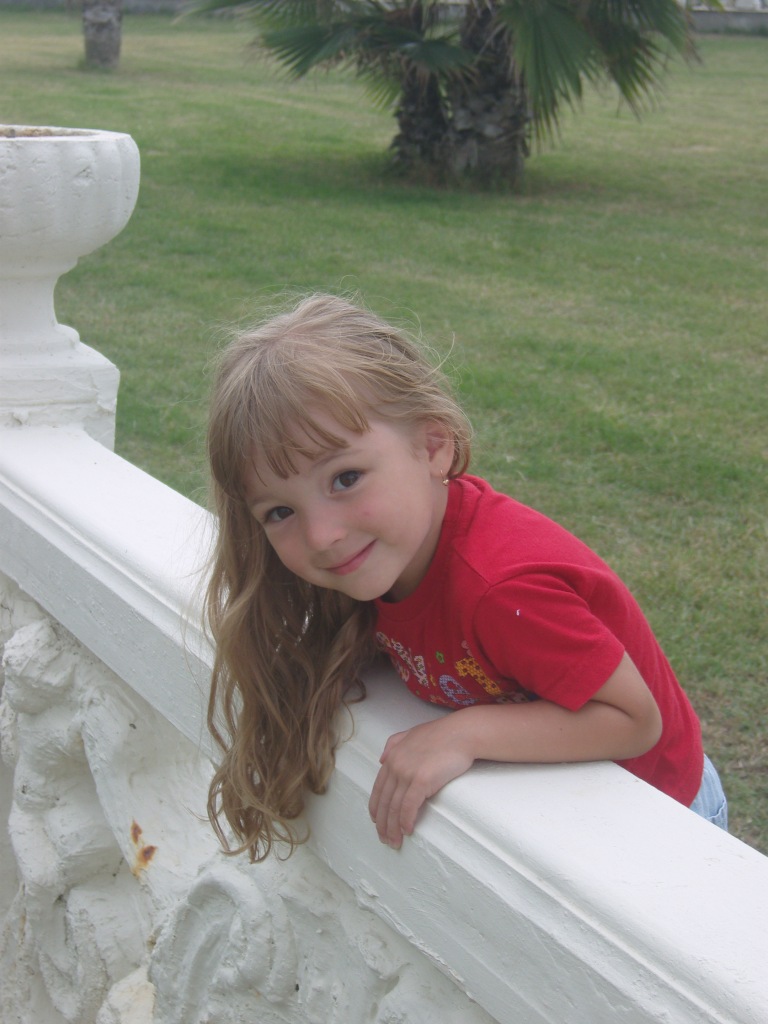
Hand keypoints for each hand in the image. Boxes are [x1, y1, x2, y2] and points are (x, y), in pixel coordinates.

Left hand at [368, 717, 474, 848]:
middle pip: (384, 801)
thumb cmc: (441, 734)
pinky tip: (407, 830)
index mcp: (392, 756)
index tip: (376, 822)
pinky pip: (409, 807)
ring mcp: (407, 773)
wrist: (462, 733)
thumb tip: (381, 759)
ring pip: (394, 807)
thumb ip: (393, 744)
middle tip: (384, 839)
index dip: (376, 808)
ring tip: (395, 842)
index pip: (378, 788)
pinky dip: (406, 821)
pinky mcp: (421, 781)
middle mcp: (395, 765)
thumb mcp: (411, 734)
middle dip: (382, 823)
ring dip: (393, 828)